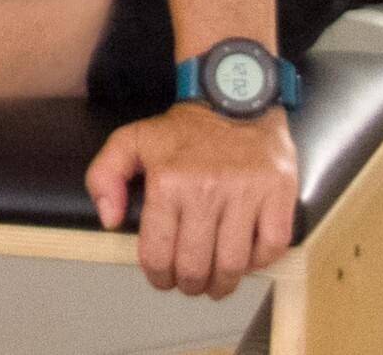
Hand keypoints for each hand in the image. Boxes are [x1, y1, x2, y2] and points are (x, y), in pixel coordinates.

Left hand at [84, 104, 297, 298]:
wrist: (234, 97)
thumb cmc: (184, 129)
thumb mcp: (132, 140)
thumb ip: (104, 175)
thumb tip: (109, 220)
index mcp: (168, 182)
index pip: (158, 253)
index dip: (158, 277)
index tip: (163, 278)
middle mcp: (206, 190)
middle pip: (196, 266)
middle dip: (190, 285)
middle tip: (191, 283)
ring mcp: (246, 193)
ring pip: (233, 264)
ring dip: (222, 284)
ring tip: (216, 282)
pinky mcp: (278, 193)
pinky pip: (271, 247)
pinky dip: (259, 263)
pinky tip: (246, 259)